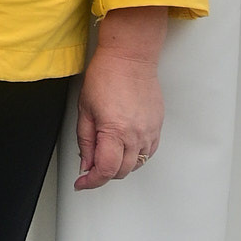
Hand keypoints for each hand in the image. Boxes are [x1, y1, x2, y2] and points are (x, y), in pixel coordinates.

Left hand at [74, 8, 165, 189]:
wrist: (130, 57)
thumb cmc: (106, 75)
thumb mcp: (85, 110)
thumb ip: (86, 141)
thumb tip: (86, 163)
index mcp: (115, 131)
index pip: (105, 171)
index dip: (92, 182)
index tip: (83, 182)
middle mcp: (136, 134)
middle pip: (122, 171)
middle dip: (104, 174)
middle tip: (91, 167)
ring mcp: (149, 130)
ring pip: (136, 164)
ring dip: (121, 166)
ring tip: (108, 154)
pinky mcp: (157, 125)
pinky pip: (149, 152)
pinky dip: (136, 156)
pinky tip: (125, 148)